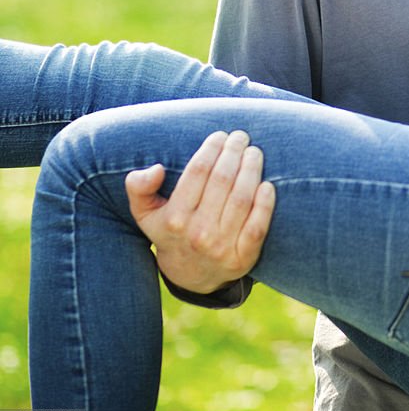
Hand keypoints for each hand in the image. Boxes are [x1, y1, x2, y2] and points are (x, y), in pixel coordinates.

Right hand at [125, 130, 275, 293]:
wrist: (191, 275)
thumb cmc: (171, 230)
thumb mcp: (146, 213)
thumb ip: (139, 188)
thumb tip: (155, 169)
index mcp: (174, 219)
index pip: (198, 172)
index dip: (212, 149)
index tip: (220, 136)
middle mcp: (198, 233)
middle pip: (222, 180)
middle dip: (234, 152)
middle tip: (240, 137)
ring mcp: (222, 247)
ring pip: (242, 198)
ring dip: (251, 169)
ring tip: (254, 152)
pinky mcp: (244, 257)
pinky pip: (258, 226)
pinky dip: (265, 203)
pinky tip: (267, 184)